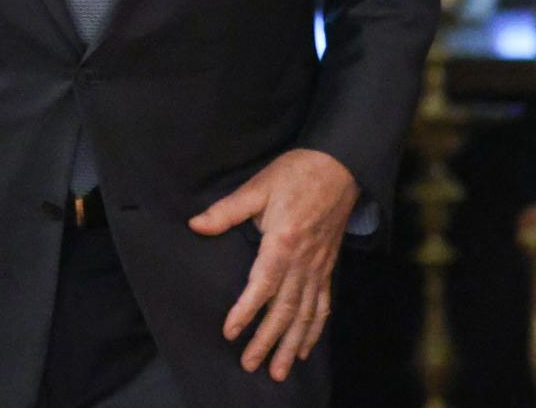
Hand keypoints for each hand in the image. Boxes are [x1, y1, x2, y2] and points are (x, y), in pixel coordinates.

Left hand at [187, 148, 359, 381]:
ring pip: (306, 314)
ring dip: (291, 344)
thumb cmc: (295, 174)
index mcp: (284, 241)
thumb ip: (227, 211)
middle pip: (285, 308)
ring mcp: (319, 267)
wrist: (339, 167)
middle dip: (267, 339)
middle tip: (251, 365)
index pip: (263, 285)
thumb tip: (195, 226)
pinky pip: (323, 305)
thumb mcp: (257, 187)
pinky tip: (304, 348)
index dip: (246, 311)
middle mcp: (304, 261)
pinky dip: (315, 329)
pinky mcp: (328, 268)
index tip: (231, 332)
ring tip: (278, 370)